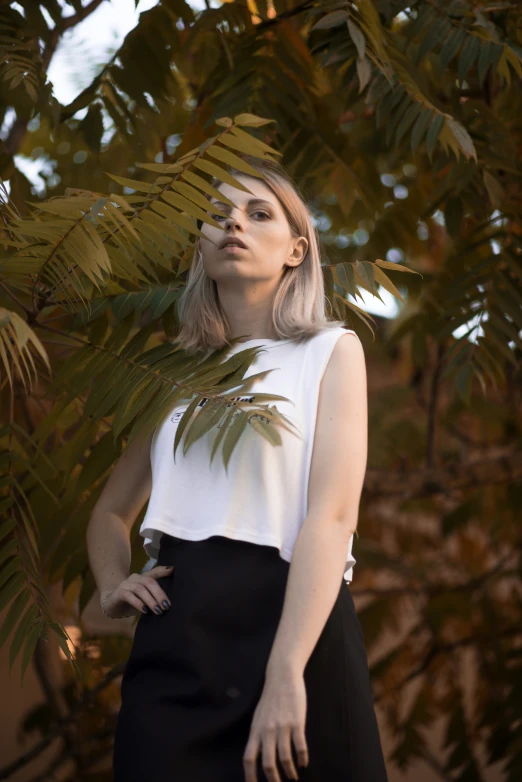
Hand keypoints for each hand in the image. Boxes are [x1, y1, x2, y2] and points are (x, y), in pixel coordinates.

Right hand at [100, 565, 173, 617]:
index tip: (173, 570)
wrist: (112, 605)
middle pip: (149, 582)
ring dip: (151, 600)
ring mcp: (125, 584)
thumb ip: (155, 597)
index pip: (154, 572)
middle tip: (167, 606)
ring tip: (158, 611)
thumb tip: (168, 603)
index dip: (163, 571)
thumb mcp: (145, 599)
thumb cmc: (132, 601)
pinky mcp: (118, 593)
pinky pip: (129, 596)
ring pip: (140, 589)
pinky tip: (145, 611)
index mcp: (143, 577)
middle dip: (159, 594)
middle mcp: (134, 578)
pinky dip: (138, 603)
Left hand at [243, 665, 308, 781]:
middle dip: (274, 780)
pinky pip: (300, 746)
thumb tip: (258, 756)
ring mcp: (282, 727)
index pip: (248, 758)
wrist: (282, 677)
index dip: (250, 776)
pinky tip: (303, 763)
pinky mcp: (297, 723)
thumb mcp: (259, 717)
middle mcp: (267, 731)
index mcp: (256, 730)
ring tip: (293, 777)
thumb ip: (258, 735)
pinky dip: (302, 758)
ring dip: (290, 772)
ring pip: (285, 758)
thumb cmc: (271, 698)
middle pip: (268, 763)